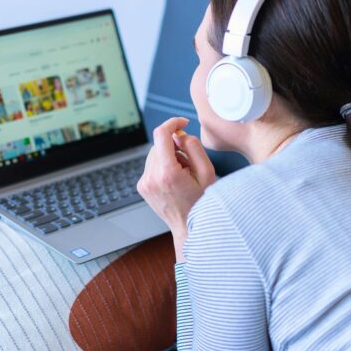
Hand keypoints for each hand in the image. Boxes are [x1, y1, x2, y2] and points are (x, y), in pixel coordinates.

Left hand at [137, 117, 215, 257]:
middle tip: (189, 162)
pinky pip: (151, 165)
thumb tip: (179, 134)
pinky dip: (163, 166)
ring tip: (182, 174)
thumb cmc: (202, 202)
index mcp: (167, 173)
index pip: (161, 134)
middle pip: (159, 144)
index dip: (172, 123)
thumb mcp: (207, 172)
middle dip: (174, 146)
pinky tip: (174, 180)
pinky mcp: (142, 187)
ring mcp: (144, 183)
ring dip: (168, 156)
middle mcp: (151, 177)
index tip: (182, 122)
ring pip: (154, 154)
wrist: (188, 227)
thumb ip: (193, 147)